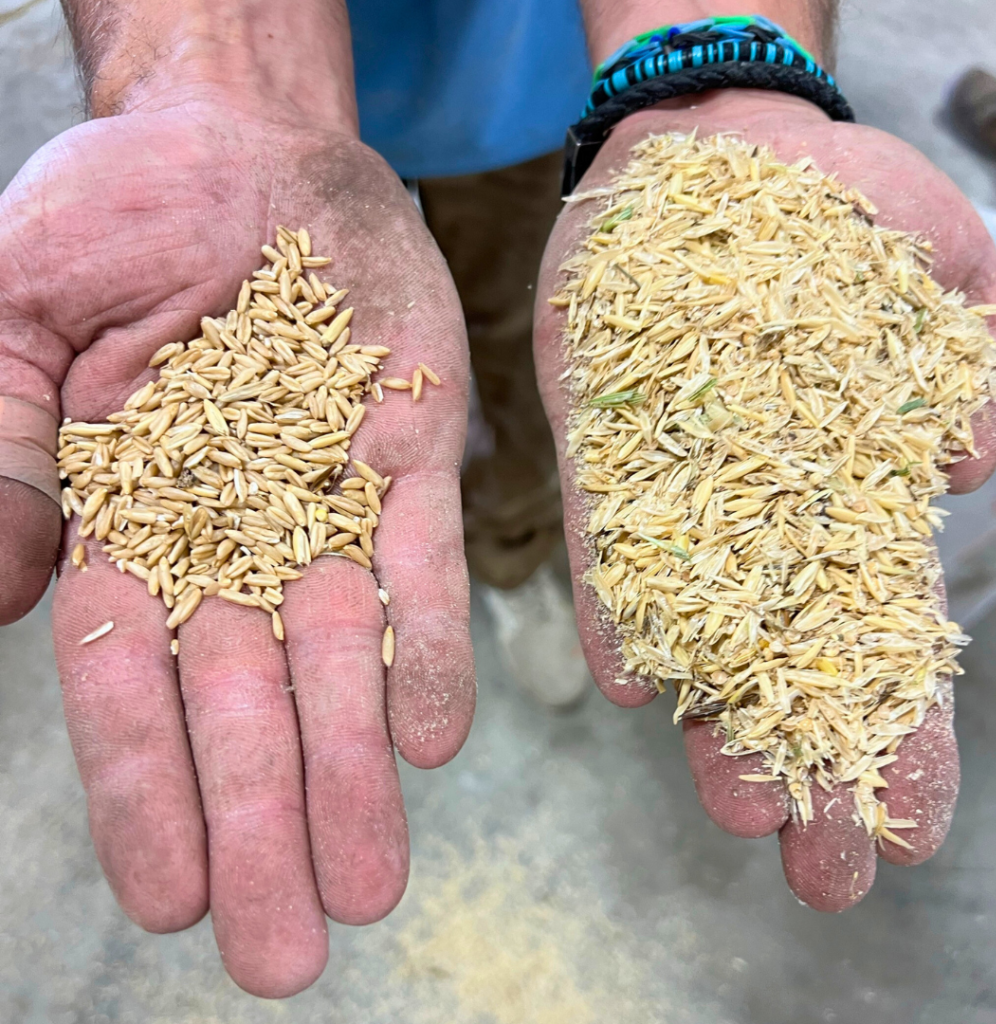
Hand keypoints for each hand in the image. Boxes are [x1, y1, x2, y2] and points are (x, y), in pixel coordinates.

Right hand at [0, 89, 474, 994]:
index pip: (134, 684)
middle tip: (283, 951)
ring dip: (356, 773)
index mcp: (130, 521)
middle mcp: (237, 536)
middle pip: (247, 706)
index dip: (149, 790)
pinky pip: (420, 567)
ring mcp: (329, 502)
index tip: (167, 899)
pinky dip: (427, 648)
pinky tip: (432, 738)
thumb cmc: (119, 218)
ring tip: (370, 884)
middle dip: (265, 824)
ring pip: (343, 662)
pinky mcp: (410, 457)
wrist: (246, 152)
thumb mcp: (14, 314)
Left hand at [535, 90, 995, 910]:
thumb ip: (973, 358)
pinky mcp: (600, 446)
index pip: (886, 626)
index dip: (901, 728)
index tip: (907, 826)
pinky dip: (618, 603)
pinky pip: (606, 538)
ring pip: (700, 619)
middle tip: (817, 871)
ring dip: (715, 713)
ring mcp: (678, 480)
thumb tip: (965, 464)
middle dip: (808, 759)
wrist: (702, 151)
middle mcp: (764, 505)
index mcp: (856, 481)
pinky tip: (633, 679)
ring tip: (735, 806)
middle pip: (792, 652)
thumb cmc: (833, 200)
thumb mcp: (935, 253)